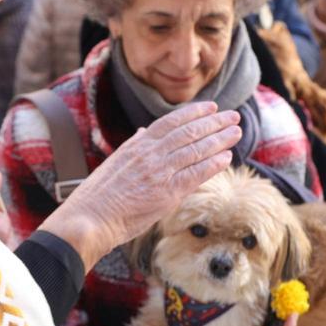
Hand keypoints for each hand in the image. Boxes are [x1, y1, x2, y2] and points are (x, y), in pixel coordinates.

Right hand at [39, 102, 240, 270]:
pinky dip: (212, 164)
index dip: (194, 113)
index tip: (210, 107)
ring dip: (219, 140)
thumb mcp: (114, 162)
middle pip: (188, 132)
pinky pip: (195, 174)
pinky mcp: (166, 193)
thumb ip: (133, 147)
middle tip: (233, 116)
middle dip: (214, 123)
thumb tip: (142, 132)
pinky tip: (226, 157)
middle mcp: (150, 154)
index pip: (171, 121)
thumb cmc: (99, 196)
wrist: (90, 218)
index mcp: (137, 145)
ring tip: (236, 132)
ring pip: (195, 150)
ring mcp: (159, 172)